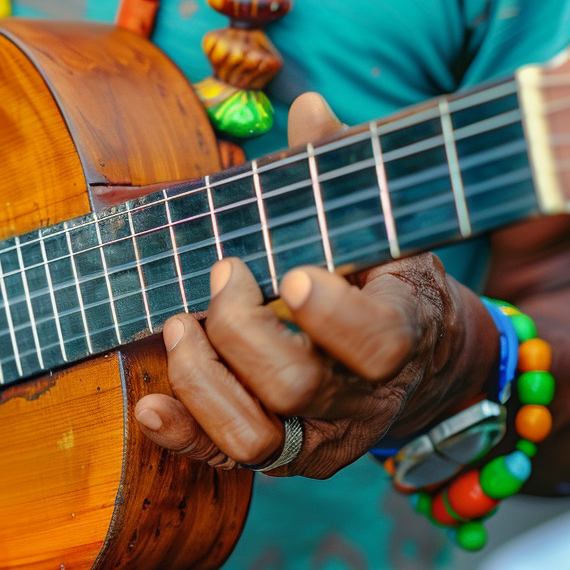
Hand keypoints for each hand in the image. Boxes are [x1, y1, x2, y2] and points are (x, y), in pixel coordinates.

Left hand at [134, 93, 496, 477]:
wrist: (417, 364)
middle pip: (295, 387)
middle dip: (240, 329)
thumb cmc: (387, 282)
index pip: (380, 345)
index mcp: (403, 337)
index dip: (332, 314)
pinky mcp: (284, 458)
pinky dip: (182, 434)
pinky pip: (226, 463)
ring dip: (203, 380)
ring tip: (180, 326)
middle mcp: (363, 401)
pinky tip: (152, 401)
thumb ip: (341, 173)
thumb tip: (309, 106)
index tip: (293, 272)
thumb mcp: (380, 225)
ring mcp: (322, 438)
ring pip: (255, 438)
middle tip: (223, 275)